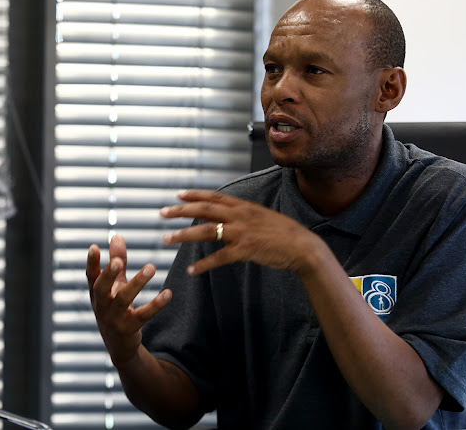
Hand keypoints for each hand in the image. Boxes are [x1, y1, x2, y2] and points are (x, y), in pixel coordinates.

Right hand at [86, 234, 171, 365]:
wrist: (118, 345)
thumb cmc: (115, 307)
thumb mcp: (115, 285)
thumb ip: (117, 261)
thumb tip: (117, 235)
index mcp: (96, 293)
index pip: (91, 276)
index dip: (91, 262)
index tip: (94, 247)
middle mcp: (101, 305)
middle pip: (101, 288)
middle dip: (108, 274)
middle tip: (117, 261)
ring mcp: (114, 318)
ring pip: (124, 299)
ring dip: (137, 283)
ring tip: (150, 268)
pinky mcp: (129, 328)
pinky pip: (144, 315)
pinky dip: (156, 305)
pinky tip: (168, 293)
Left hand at [160, 189, 328, 275]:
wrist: (303, 246)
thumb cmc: (284, 233)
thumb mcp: (262, 216)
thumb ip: (244, 214)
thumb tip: (228, 215)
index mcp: (243, 206)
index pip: (213, 197)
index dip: (194, 195)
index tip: (178, 195)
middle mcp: (240, 215)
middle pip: (203, 209)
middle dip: (180, 210)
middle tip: (163, 213)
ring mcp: (241, 232)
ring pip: (206, 230)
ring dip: (184, 235)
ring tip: (167, 239)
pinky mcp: (245, 249)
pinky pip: (219, 257)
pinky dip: (203, 264)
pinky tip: (191, 270)